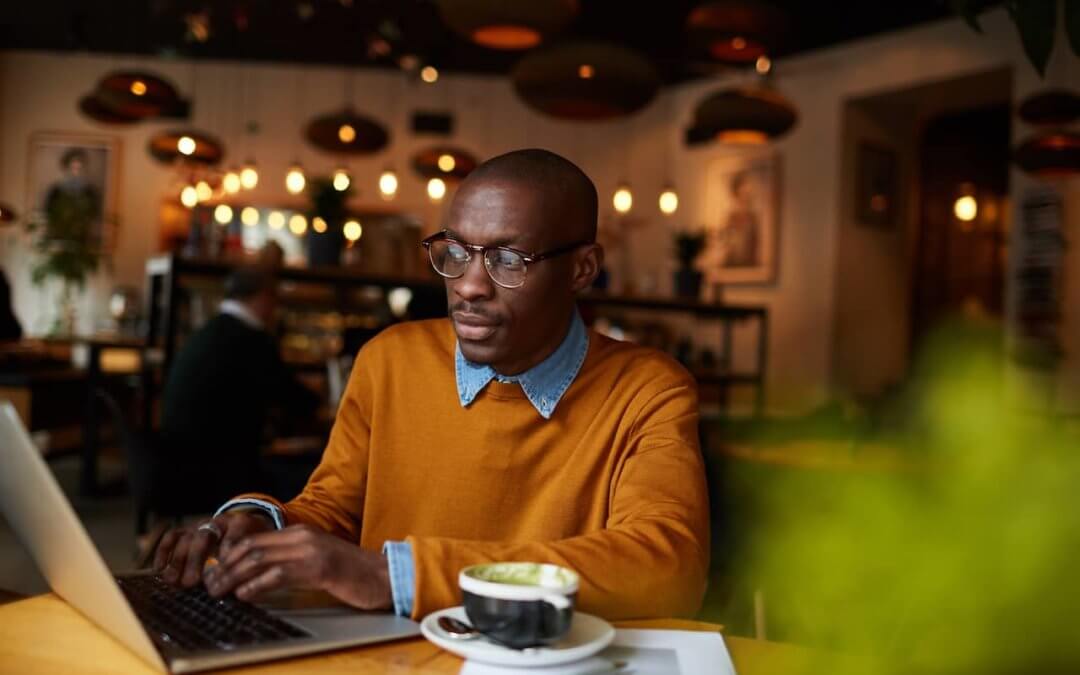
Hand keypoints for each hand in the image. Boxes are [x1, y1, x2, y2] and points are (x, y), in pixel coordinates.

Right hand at [153, 511, 274, 587]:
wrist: (247, 526)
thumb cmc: (252, 542)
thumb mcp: (259, 547)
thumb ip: (251, 559)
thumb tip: (239, 584)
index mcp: (240, 523)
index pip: (234, 533)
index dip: (228, 548)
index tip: (223, 565)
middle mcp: (217, 522)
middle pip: (204, 537)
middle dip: (195, 560)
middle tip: (191, 583)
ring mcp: (201, 525)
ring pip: (186, 538)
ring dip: (178, 561)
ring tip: (173, 581)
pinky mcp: (188, 531)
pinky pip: (172, 537)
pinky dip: (164, 551)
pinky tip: (159, 569)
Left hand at [202, 524, 391, 610]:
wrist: (383, 575)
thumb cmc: (351, 574)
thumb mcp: (316, 562)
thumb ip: (290, 563)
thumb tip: (257, 577)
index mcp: (300, 532)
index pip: (255, 539)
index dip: (230, 556)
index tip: (215, 572)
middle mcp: (302, 536)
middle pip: (251, 547)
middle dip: (224, 567)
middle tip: (210, 584)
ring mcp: (311, 550)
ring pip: (259, 559)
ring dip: (233, 577)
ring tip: (219, 591)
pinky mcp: (319, 567)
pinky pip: (279, 574)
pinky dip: (256, 585)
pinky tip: (245, 595)